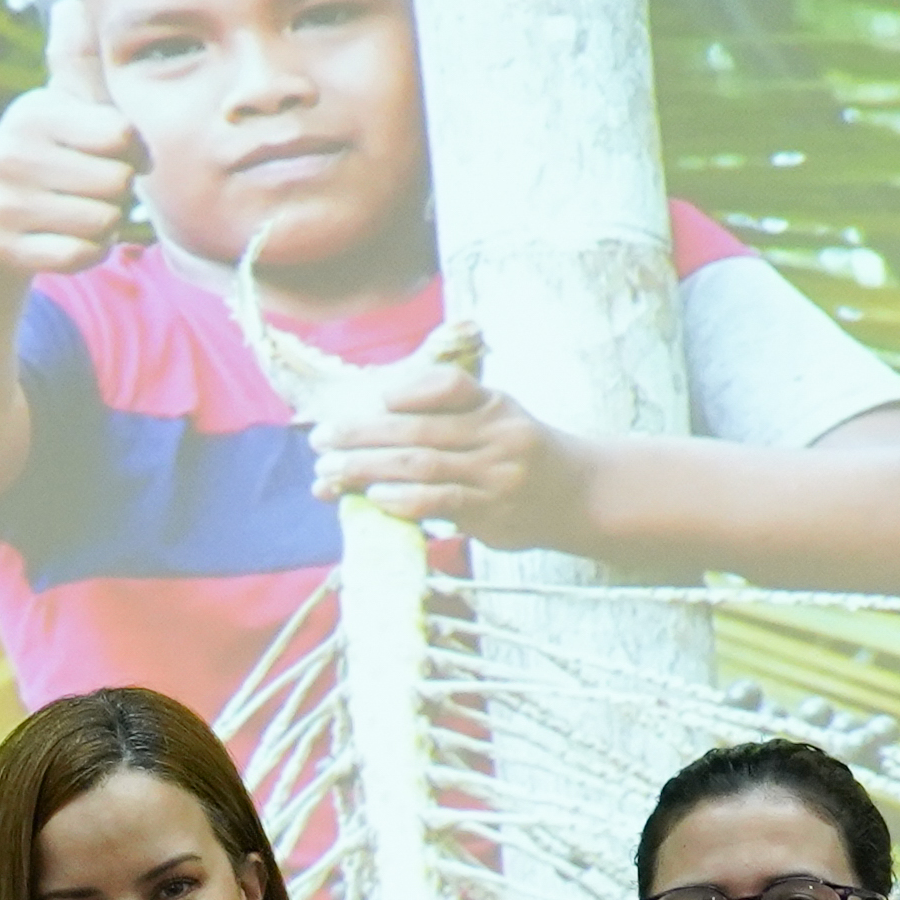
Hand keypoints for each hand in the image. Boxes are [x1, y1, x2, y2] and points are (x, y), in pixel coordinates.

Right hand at [0, 1, 148, 278]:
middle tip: (96, 186)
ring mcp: (0, 205)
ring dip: (108, 222)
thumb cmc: (46, 146)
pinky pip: (80, 256)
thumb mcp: (60, 101)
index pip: (121, 135)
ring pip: (103, 222)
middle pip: (117, 183)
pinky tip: (74, 236)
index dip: (135, 149)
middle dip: (119, 189)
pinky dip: (91, 251)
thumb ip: (75, 60)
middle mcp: (9, 157)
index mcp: (32, 113)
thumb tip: (70, 5)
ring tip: (85, 208)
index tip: (122, 151)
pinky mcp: (0, 248)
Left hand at [302, 327, 560, 539]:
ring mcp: (494, 474)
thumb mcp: (499, 415)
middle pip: (418, 430)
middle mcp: (496, 434)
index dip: (409, 390)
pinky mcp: (491, 512)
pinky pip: (439, 503)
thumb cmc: (521, 453)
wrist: (577, 494)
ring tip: (331, 472)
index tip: (373, 398)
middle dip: (363, 434)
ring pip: (422, 467)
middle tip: (322, 439)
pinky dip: (402, 499)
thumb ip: (452, 408)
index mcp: (494, 403)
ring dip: (368, 469)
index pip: (449, 387)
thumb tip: (381, 409)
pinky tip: (373, 497)